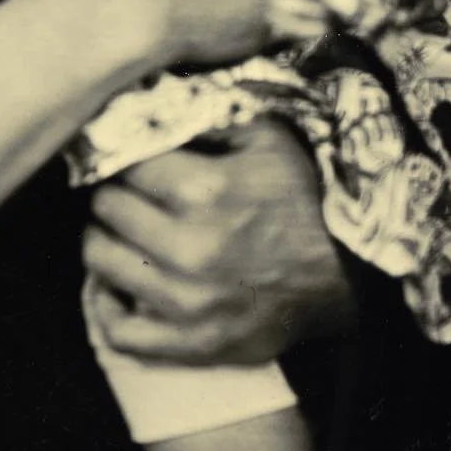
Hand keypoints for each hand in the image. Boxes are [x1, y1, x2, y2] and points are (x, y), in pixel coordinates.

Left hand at [83, 121, 354, 364]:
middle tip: (128, 192)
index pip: (124, 161)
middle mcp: (189, 247)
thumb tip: (147, 105)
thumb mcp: (265, 138)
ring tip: (123, 230)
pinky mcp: (194, 344)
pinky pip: (120, 331)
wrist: (350, 275)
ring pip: (100, 259)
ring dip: (104, 238)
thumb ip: (205, 117)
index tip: (129, 156)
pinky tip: (117, 285)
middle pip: (106, 206)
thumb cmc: (303, 198)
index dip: (124, 153)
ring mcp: (188, 302)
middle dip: (114, 192)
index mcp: (204, 190)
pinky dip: (106, 306)